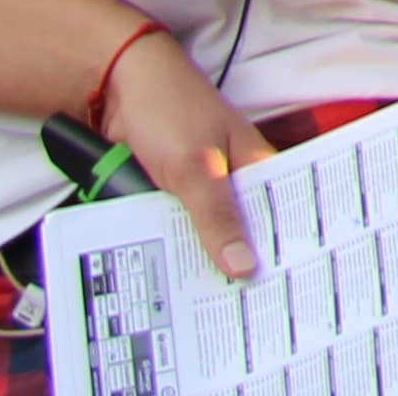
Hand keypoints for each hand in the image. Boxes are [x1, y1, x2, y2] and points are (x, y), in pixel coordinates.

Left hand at [94, 20, 262, 288]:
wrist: (116, 87)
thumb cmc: (170, 110)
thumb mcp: (195, 170)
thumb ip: (217, 218)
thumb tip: (244, 267)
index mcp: (256, 166)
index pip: (280, 216)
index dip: (280, 252)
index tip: (278, 292)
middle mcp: (233, 178)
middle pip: (240, 231)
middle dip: (235, 264)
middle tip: (234, 310)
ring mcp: (200, 187)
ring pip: (203, 233)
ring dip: (195, 256)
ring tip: (197, 302)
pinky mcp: (170, 193)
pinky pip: (174, 228)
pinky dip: (168, 244)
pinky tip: (166, 271)